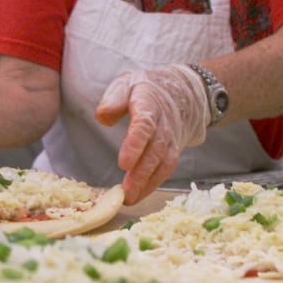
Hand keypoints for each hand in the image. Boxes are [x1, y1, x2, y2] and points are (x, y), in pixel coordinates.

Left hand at [94, 65, 208, 203]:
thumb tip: (102, 116)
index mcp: (149, 104)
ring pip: (163, 163)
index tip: (124, 163)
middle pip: (155, 150)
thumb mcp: (125, 83)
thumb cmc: (143, 89)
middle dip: (141, 173)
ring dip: (147, 183)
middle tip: (126, 192)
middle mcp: (164, 124)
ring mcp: (171, 138)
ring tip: (129, 199)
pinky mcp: (173, 150)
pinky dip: (153, 184)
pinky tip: (138, 195)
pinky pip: (166, 169)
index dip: (135, 144)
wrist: (179, 91)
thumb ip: (113, 98)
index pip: (144, 125)